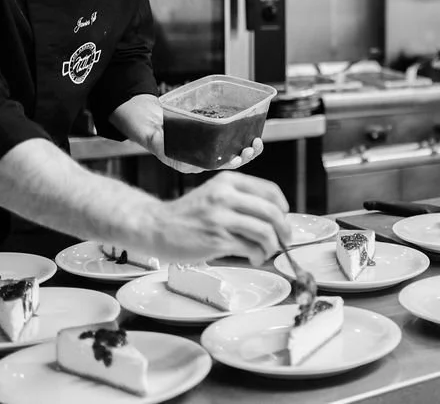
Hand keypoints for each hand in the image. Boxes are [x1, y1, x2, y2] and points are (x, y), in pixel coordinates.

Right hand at [128, 95, 262, 172]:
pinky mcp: (209, 137)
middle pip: (225, 162)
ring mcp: (204, 148)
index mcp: (185, 161)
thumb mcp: (147, 134)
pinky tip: (250, 132)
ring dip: (245, 149)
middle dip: (242, 157)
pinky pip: (228, 141)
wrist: (144, 117)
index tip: (237, 158)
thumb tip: (156, 140)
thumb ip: (153, 139)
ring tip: (256, 142)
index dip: (226, 163)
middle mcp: (198, 157)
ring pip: (230, 153)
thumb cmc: (144, 126)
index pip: (210, 166)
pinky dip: (240, 137)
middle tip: (252, 147)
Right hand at [156, 170, 290, 265]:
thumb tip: (273, 217)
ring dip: (272, 246)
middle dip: (284, 229)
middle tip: (285, 240)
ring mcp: (221, 218)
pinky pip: (250, 248)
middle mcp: (226, 196)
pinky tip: (254, 258)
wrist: (155, 226)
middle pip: (272, 212)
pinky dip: (258, 255)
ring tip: (266, 252)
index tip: (284, 218)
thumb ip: (240, 199)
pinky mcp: (216, 239)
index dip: (283, 207)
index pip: (270, 191)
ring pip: (265, 231)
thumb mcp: (214, 194)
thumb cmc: (187, 214)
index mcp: (228, 181)